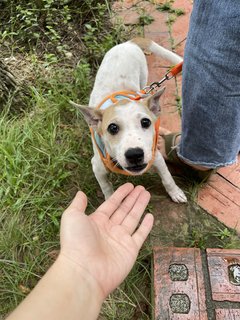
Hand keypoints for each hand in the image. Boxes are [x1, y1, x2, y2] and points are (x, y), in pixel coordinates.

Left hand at [59, 183, 152, 299]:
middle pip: (124, 210)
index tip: (129, 186)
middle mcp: (109, 229)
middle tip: (142, 188)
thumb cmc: (76, 242)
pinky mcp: (130, 250)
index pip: (111, 204)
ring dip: (140, 206)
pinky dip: (146, 226)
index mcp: (97, 221)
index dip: (120, 194)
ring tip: (147, 194)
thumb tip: (80, 193)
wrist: (84, 272)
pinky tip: (150, 216)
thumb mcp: (72, 217)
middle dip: (133, 198)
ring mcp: (121, 240)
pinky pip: (140, 235)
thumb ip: (78, 204)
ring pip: (133, 219)